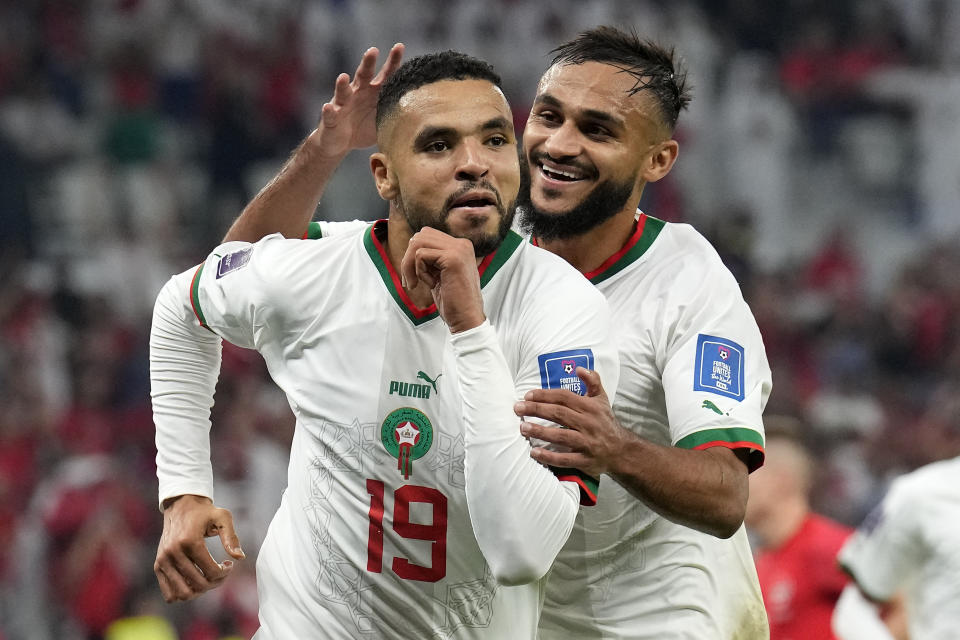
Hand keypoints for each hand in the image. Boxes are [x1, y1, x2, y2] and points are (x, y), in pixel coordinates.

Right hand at [153, 494, 244, 602]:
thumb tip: (240, 557)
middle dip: (216, 582)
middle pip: (199, 584)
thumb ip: (231, 537)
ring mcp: (163, 561)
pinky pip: (169, 594)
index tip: (229, 564)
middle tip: (221, 572)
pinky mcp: (158, 566)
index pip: (211, 571)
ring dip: (200, 591)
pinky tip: (194, 580)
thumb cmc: (204, 512)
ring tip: (207, 577)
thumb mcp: (222, 517)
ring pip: (183, 593)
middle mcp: (173, 552)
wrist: (180, 505)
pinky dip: (184, 593)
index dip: (225, 572)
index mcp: (189, 541)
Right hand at [314, 43, 404, 156]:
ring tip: (344, 77)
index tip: (400, 46)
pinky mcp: (331, 118)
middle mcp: (357, 93)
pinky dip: (329, 111)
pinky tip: (328, 108)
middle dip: (368, 63)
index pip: (385, 75)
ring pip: (343, 91)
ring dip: (343, 84)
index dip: (392, 62)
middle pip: (363, 75)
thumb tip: (427, 113)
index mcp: (373, 92)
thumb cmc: (364, 128)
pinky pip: (330, 114)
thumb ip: (399, 112)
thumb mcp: (384, 119)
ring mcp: (342, 104)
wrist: (340, 143)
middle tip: (373, 50)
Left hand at [400, 227, 484, 332]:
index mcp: (460, 246)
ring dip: (410, 265)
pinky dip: (419, 271)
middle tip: (410, 281)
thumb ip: (432, 257)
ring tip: (415, 283)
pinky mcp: (453, 258)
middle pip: (421, 236)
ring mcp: (459, 250)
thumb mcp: (440, 273)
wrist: (466, 319)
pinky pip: (421, 255)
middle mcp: (462, 244)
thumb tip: (412, 245)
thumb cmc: (452, 301)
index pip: (427, 235)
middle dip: (408, 258)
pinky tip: (431, 284)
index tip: (413, 276)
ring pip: (418, 243)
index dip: (414, 254)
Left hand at [514, 367, 629, 477]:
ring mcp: (587, 443)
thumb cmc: (605, 422)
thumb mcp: (602, 399)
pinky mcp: (585, 460)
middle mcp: (589, 423)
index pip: (564, 397)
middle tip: (517, 408)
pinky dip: (549, 456)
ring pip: (561, 436)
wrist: (621, 451)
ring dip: (540, 431)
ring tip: (522, 428)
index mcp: (590, 407)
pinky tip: (534, 453)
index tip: (527, 395)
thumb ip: (593, 382)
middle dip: (537, 410)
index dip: (545, 395)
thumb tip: (580, 369)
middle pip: (559, 414)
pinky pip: (565, 458)